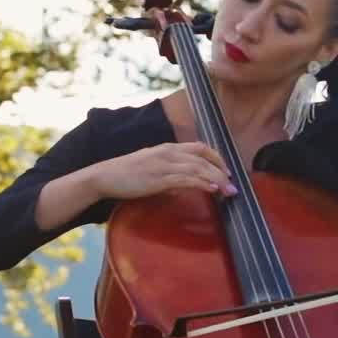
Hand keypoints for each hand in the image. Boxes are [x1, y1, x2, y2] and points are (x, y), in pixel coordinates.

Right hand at [93, 142, 237, 199]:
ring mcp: (163, 164)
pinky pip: (186, 178)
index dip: (216, 157)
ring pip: (198, 168)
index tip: (226, 170)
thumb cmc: (125, 175)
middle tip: (234, 185)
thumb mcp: (151, 168)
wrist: (104, 177)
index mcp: (167, 148)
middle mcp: (168, 152)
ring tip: (229, 190)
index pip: (199, 147)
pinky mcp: (158, 178)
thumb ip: (169, 173)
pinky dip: (202, 183)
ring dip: (217, 179)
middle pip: (203, 158)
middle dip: (221, 171)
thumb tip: (184, 184)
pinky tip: (212, 189)